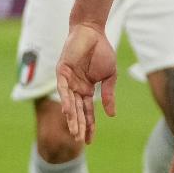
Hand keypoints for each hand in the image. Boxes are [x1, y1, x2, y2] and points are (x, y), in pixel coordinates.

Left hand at [56, 22, 117, 143]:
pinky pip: (63, 89)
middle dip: (79, 126)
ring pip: (69, 104)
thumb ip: (109, 94)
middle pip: (78, 112)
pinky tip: (68, 113)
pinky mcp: (62, 72)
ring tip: (74, 132)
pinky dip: (66, 101)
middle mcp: (76, 88)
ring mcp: (68, 81)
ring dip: (72, 118)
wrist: (92, 31)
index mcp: (87, 90)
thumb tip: (111, 115)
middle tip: (80, 141)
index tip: (90, 141)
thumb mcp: (109, 76)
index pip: (88, 112)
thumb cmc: (102, 51)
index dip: (89, 126)